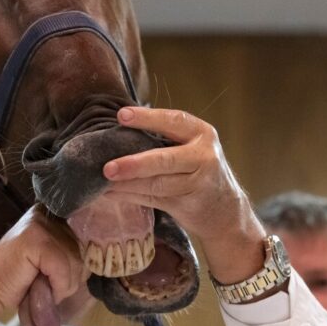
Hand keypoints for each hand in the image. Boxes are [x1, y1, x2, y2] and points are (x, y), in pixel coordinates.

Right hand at [0, 205, 85, 325]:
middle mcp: (47, 213)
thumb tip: (107, 257)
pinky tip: (37, 286)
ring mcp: (41, 224)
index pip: (88, 234)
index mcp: (53, 215)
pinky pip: (64, 270)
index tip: (68, 273)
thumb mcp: (53, 263)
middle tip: (46, 283)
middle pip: (85, 251)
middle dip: (71, 277)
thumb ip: (74, 254)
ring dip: (63, 285)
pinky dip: (56, 287)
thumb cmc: (20, 281)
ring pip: (77, 263)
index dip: (84, 257)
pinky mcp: (36, 240)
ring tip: (40, 285)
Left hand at [102, 107, 266, 283]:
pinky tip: (110, 194)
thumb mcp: (191, 146)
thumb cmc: (198, 168)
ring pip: (156, 185)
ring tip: (102, 182)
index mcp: (202, 133)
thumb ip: (164, 137)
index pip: (174, 122)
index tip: (121, 116)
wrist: (224, 209)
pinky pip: (153, 200)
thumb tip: (118, 127)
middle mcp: (204, 157)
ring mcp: (198, 184)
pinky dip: (129, 196)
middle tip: (107, 168)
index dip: (147, 118)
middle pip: (165, 160)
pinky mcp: (188, 205)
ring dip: (126, 185)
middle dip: (134, 164)